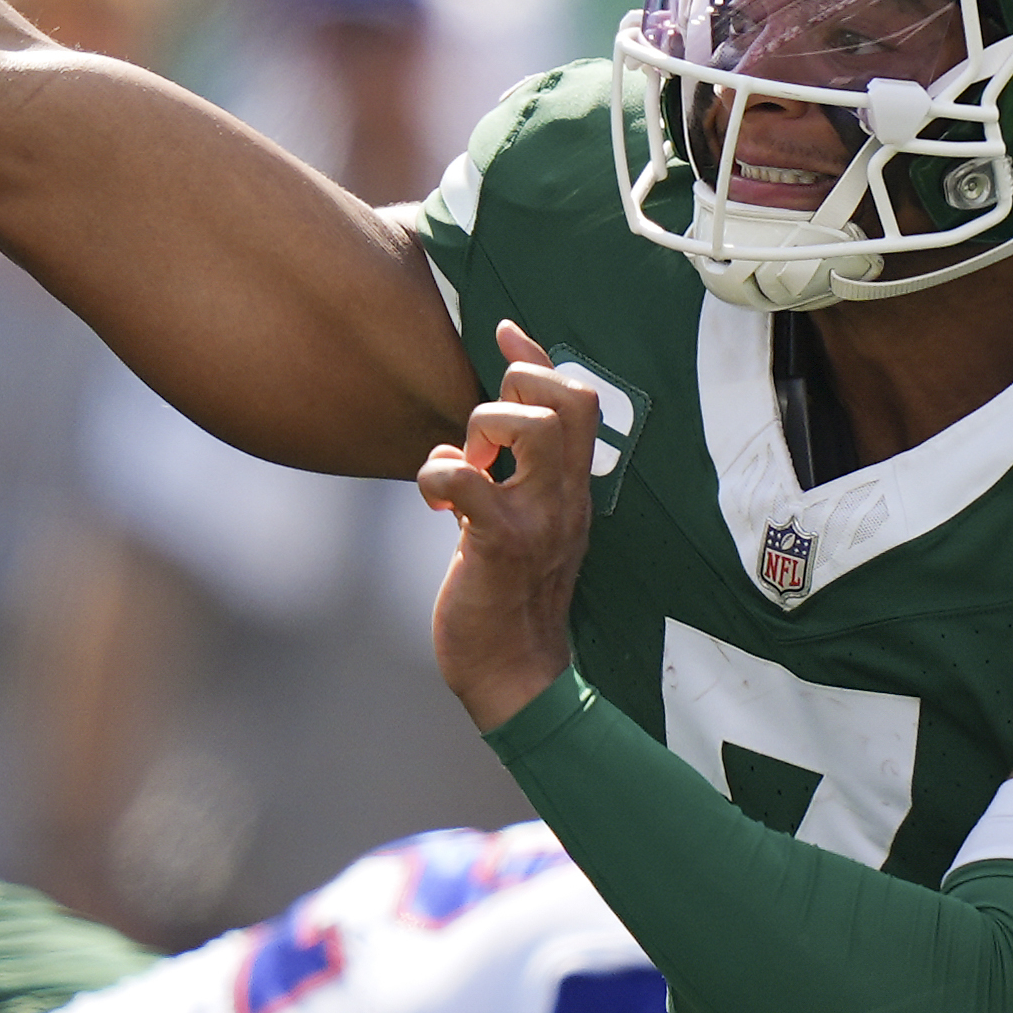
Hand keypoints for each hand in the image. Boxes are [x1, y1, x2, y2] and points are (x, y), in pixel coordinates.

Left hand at [417, 319, 600, 730]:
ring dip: (482, 429)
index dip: (538, 358)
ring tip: (463, 470)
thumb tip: (461, 439)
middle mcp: (565, 498)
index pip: (579, 400)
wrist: (514, 675)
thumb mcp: (512, 523)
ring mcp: (538, 520)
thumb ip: (502, 478)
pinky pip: (468, 483)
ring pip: (530, 427)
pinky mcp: (500, 545)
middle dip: (515, 388)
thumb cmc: (504, 598)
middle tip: (482, 437)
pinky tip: (433, 504)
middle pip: (567, 399)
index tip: (502, 337)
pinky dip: (437, 476)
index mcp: (571, 490)